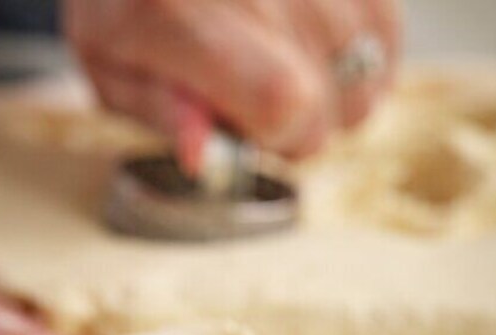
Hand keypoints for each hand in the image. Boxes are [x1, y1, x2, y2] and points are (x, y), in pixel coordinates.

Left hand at [64, 0, 399, 158]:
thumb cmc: (123, 1)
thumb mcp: (112, 65)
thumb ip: (163, 111)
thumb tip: (204, 157)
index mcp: (176, 10)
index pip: (281, 97)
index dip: (280, 136)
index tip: (254, 133)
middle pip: (329, 95)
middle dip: (302, 124)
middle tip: (258, 99)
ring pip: (365, 67)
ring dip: (333, 91)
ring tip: (285, 65)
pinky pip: (384, 29)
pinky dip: (360, 55)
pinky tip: (316, 48)